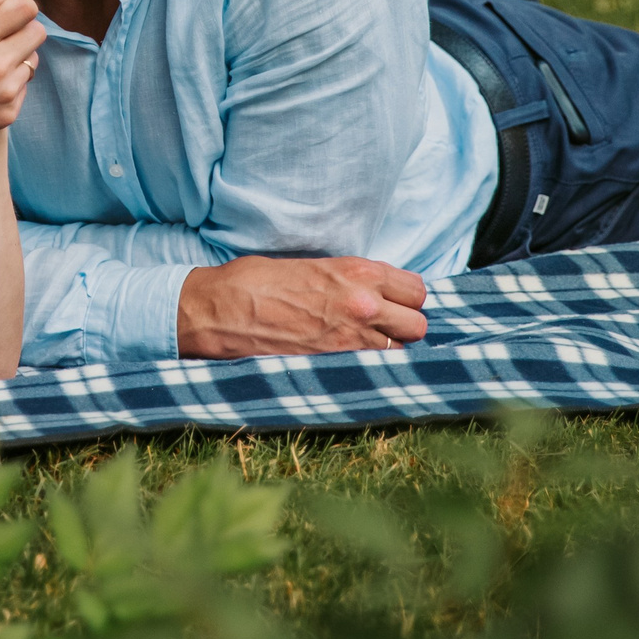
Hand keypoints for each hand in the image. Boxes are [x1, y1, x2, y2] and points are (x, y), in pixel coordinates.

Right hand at [0, 0, 43, 152]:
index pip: (23, 8)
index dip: (15, 7)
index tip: (2, 14)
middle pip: (36, 31)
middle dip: (23, 29)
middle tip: (9, 32)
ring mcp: (4, 91)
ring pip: (32, 59)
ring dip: (17, 57)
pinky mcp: (7, 111)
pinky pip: (21, 86)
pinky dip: (8, 82)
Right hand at [176, 255, 427, 358]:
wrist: (220, 310)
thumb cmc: (257, 281)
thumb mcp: (312, 266)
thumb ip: (349, 279)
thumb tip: (373, 292)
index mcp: (358, 272)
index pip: (416, 290)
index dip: (405, 298)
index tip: (393, 303)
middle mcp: (364, 305)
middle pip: (418, 324)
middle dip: (403, 326)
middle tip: (381, 326)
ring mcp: (351, 340)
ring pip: (402, 352)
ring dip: (388, 350)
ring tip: (362, 345)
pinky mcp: (335, 366)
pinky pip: (374, 372)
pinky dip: (368, 368)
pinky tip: (349, 360)